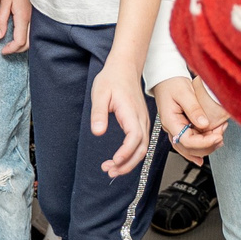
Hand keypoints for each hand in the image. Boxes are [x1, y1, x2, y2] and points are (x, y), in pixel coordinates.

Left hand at [0, 0, 31, 53]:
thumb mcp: (3, 2)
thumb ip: (1, 20)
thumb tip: (0, 36)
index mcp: (22, 17)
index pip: (19, 42)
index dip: (11, 49)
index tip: (2, 51)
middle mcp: (31, 19)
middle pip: (28, 43)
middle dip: (18, 49)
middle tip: (7, 49)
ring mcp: (35, 17)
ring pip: (31, 37)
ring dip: (22, 44)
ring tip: (11, 43)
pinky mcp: (35, 13)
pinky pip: (32, 30)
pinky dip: (25, 36)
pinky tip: (17, 32)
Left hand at [87, 60, 151, 177]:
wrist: (125, 68)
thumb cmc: (112, 79)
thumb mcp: (100, 93)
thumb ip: (99, 113)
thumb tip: (97, 133)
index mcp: (131, 112)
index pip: (135, 137)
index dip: (126, 152)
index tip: (115, 161)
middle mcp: (141, 119)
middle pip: (141, 148)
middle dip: (127, 164)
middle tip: (109, 172)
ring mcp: (142, 121)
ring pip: (142, 148)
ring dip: (129, 162)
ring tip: (111, 170)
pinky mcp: (140, 123)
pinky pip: (140, 143)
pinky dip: (131, 155)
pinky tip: (119, 160)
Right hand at [155, 76, 226, 160]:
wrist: (166, 78)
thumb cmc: (172, 83)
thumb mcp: (184, 92)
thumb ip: (194, 109)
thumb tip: (204, 124)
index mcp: (170, 122)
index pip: (187, 141)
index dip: (204, 143)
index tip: (218, 137)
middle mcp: (172, 129)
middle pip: (190, 148)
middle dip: (208, 145)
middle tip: (221, 134)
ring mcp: (177, 129)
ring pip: (191, 147)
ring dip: (207, 145)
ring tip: (220, 135)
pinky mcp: (183, 126)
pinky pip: (192, 141)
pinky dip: (202, 144)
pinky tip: (211, 144)